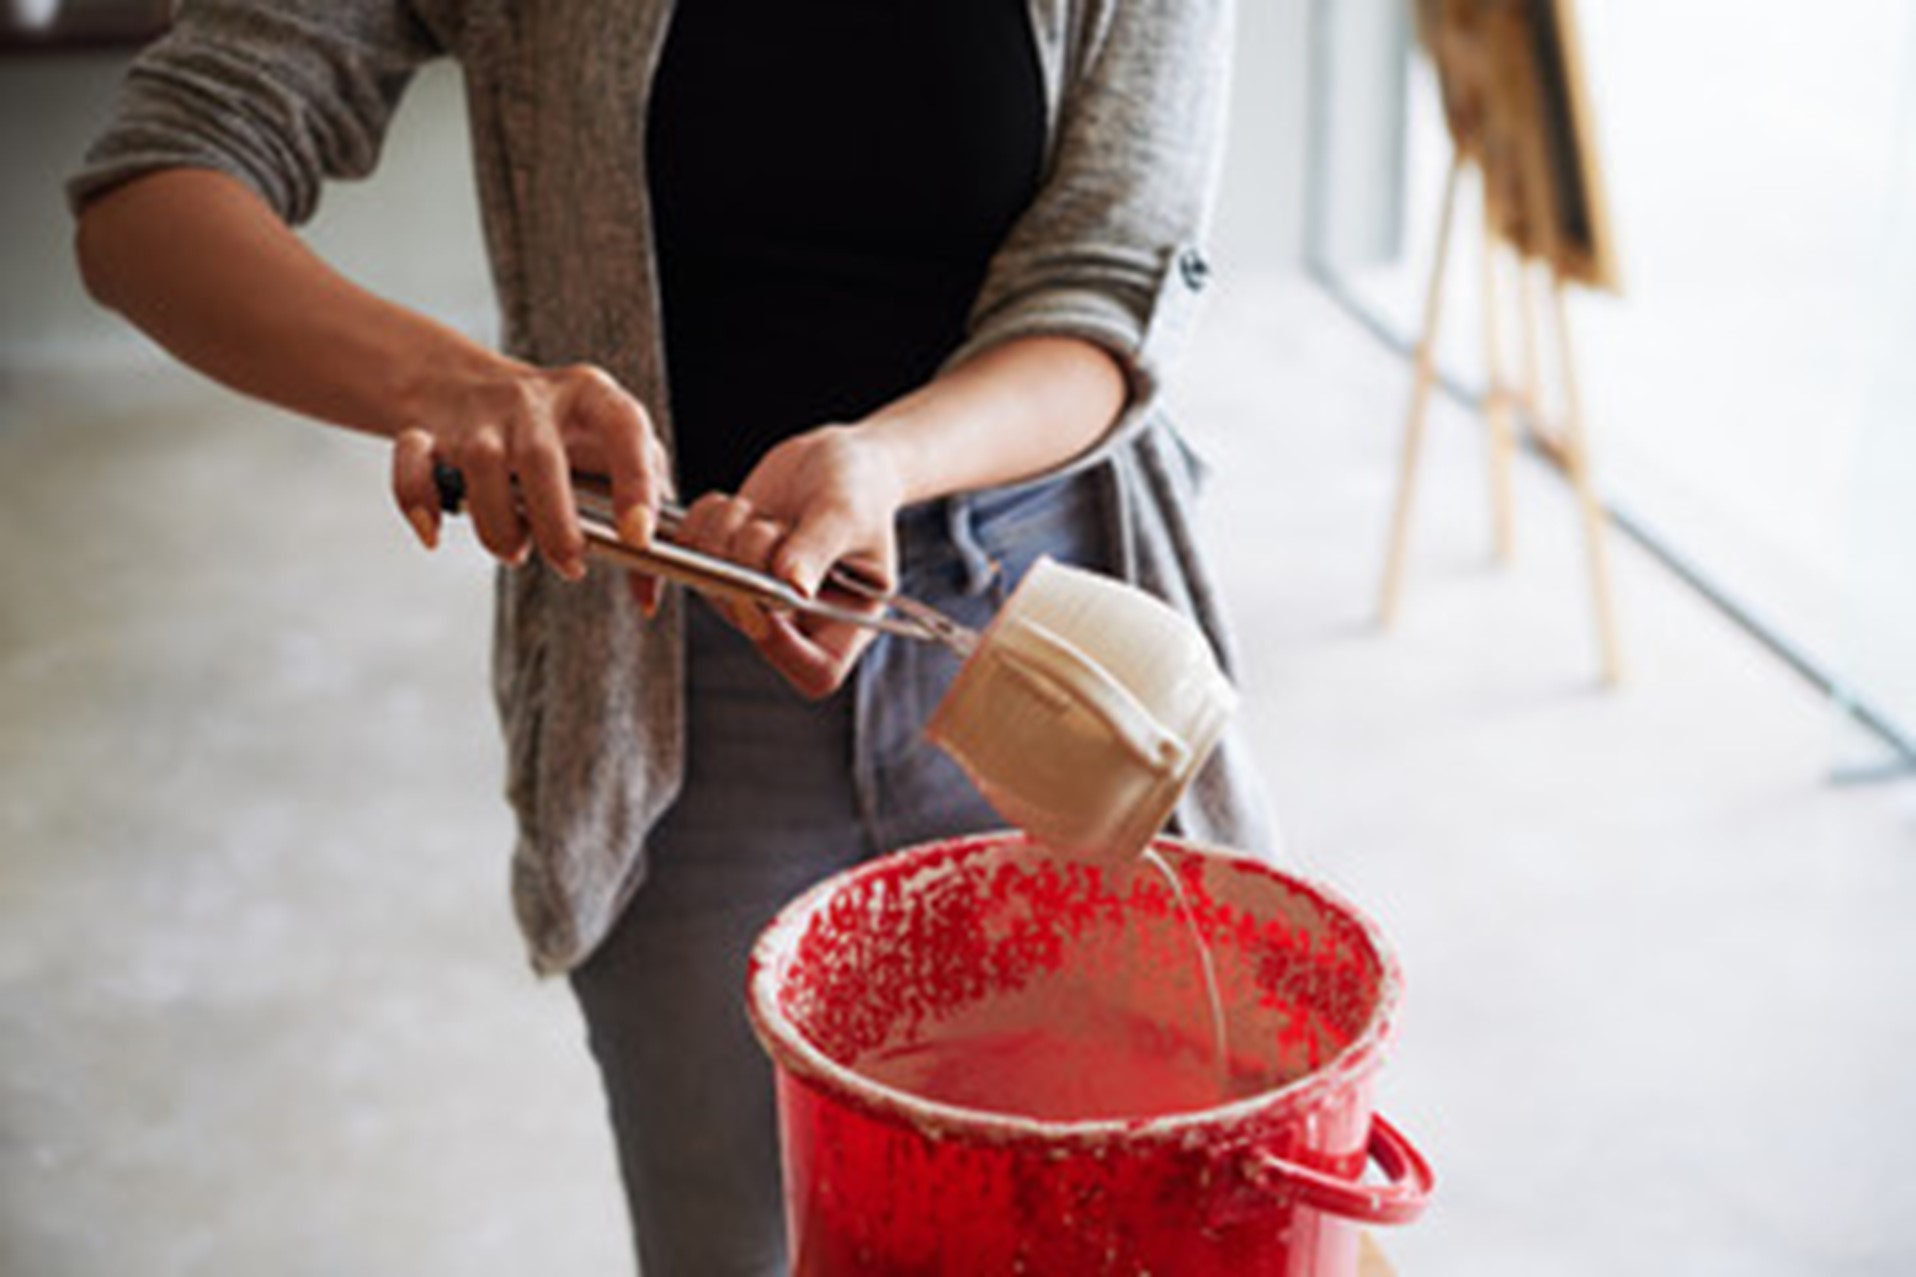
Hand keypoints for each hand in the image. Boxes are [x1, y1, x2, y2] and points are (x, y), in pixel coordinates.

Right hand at [388, 359, 670, 607]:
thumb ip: (644, 522)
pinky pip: (413, 465)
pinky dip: (417, 501)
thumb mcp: (616, 457)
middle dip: (556, 524)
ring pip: (479, 466)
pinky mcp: (429, 433)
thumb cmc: (562, 433)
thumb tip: (648, 597)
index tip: (638, 536)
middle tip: (570, 564)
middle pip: (540, 458)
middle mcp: (535, 401)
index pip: (624, 426)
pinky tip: (435, 533)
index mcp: (594, 397)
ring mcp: (479, 417)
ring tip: (516, 548)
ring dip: (497, 524)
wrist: (473, 388)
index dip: (635, 482)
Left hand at [674, 425, 906, 697]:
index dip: (786, 649)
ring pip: (714, 584)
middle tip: (773, 525)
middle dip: (751, 564)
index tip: (772, 598)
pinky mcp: (725, 565)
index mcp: (845, 621)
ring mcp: (756, 594)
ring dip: (728, 536)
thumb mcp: (847, 515)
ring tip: (762, 512)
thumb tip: (792, 585)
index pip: (816, 672)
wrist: (836, 460)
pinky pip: (690, 554)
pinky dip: (705, 521)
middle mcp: (798, 618)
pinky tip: (736, 505)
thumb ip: (817, 549)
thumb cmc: (861, 489)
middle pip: (752, 622)